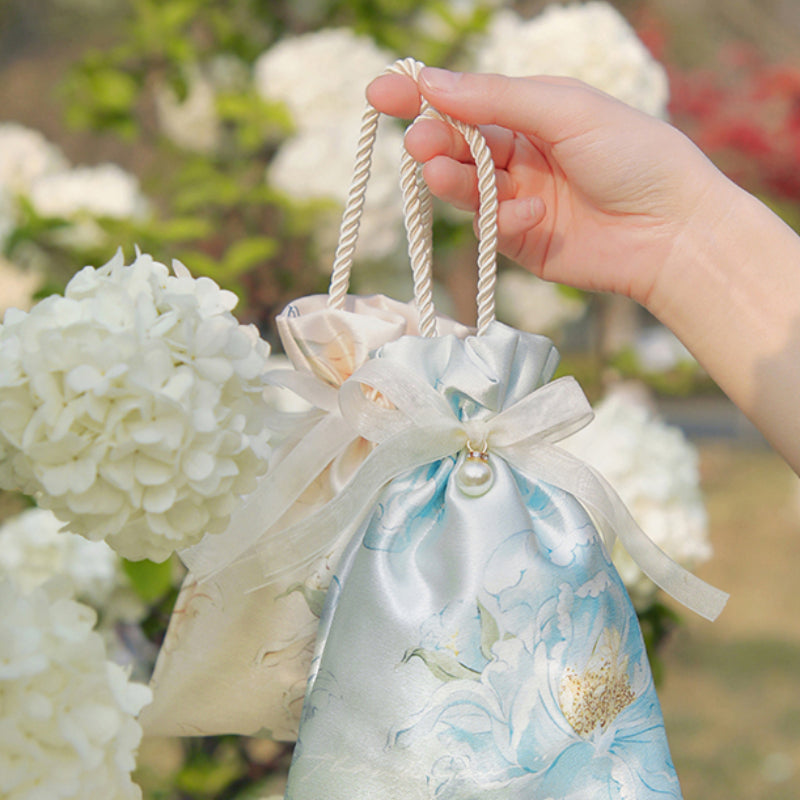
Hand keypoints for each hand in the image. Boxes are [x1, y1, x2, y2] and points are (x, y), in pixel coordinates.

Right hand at [367, 68, 730, 309]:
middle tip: (417, 144)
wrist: (672, 229)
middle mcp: (520, 154)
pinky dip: (502, 218)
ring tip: (438, 173)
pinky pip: (491, 226)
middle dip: (432, 142)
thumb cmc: (632, 155)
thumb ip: (498, 99)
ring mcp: (518, 198)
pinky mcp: (520, 240)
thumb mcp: (566, 110)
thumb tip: (433, 84)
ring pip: (465, 187)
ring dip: (450, 179)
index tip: (380, 93)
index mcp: (532, 112)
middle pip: (457, 145)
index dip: (421, 96)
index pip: (465, 100)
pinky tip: (531, 213)